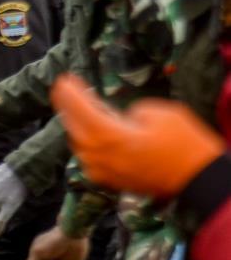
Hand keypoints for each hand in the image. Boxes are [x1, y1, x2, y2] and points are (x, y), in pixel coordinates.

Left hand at [50, 74, 224, 198]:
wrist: (197, 180)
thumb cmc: (182, 144)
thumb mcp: (160, 113)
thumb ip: (130, 111)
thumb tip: (120, 118)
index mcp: (107, 136)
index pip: (78, 109)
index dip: (69, 93)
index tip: (62, 80)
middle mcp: (96, 155)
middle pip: (72, 126)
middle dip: (68, 106)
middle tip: (65, 89)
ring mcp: (99, 171)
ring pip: (78, 142)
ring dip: (77, 124)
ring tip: (79, 107)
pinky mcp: (106, 180)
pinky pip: (88, 156)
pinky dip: (87, 141)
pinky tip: (92, 131)